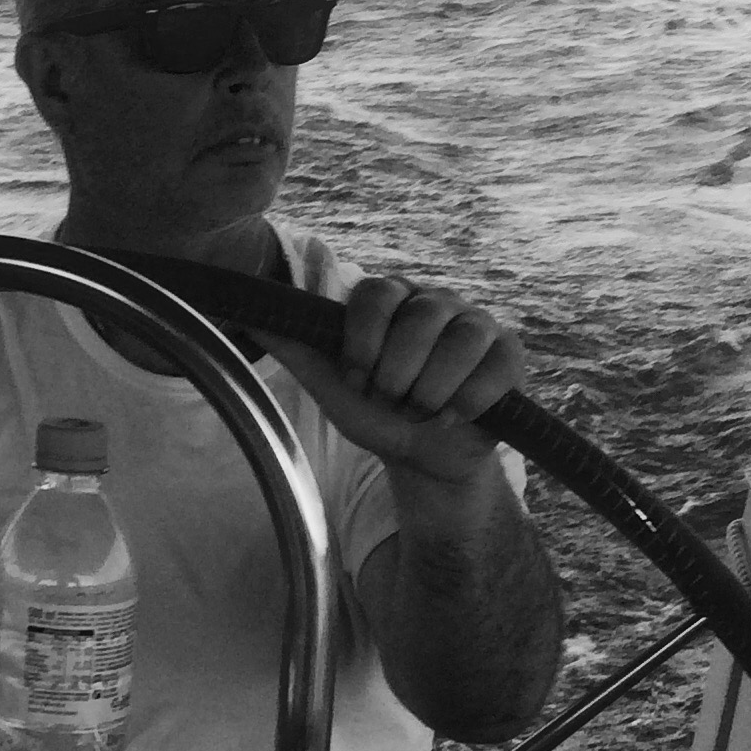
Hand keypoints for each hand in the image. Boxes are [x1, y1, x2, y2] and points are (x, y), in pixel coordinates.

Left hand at [264, 275, 523, 484]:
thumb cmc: (377, 413)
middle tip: (393, 400)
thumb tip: (241, 310)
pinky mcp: (509, 352)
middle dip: (399, 375)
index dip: (364, 343)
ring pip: (461, 341)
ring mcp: (477, 323)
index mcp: (392, 299)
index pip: (376, 294)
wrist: (425, 456)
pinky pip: (494, 368)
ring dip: (432, 392)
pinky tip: (455, 416)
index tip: (358, 380)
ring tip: (422, 410)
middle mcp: (435, 301)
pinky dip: (468, 403)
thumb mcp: (331, 386)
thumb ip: (295, 348)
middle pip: (421, 317)